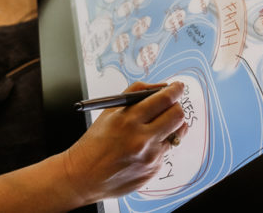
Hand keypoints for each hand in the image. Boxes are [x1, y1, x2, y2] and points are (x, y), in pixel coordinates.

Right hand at [61, 81, 188, 203]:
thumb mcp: (109, 111)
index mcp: (129, 120)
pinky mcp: (153, 170)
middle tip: (171, 105)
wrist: (84, 176)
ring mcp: (150, 157)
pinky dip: (158, 146)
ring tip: (156, 127)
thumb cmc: (95, 142)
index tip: (178, 87)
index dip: (175, 90)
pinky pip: (166, 151)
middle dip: (176, 106)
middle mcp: (142, 139)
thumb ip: (135, 94)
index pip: (163, 99)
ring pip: (176, 134)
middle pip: (177, 116)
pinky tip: (141, 149)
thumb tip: (162, 87)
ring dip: (169, 127)